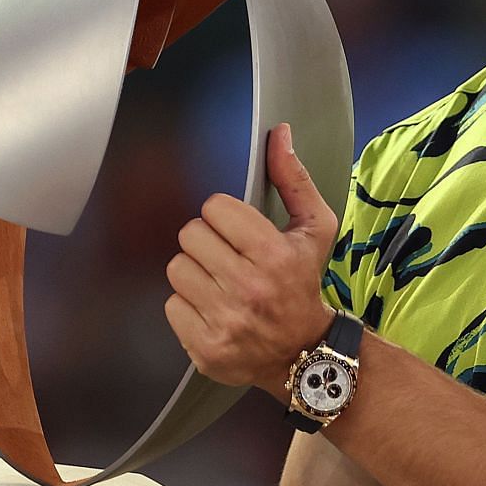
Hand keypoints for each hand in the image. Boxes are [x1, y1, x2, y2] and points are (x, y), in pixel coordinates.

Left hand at [166, 123, 336, 397]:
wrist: (305, 353)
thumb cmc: (305, 283)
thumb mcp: (314, 229)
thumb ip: (294, 179)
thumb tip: (280, 133)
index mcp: (274, 254)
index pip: (214, 208)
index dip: (224, 216)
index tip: (238, 231)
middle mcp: (249, 288)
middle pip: (190, 236)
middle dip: (206, 243)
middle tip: (227, 257)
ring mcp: (225, 321)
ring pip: (177, 270)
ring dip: (194, 273)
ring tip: (218, 282)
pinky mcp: (206, 347)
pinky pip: (171, 306)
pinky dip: (188, 306)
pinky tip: (212, 308)